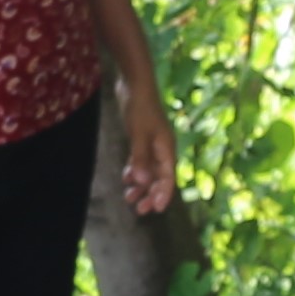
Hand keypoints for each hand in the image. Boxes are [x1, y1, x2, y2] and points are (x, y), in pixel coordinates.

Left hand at [118, 84, 177, 217]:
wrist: (135, 85)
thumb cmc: (140, 108)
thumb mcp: (139, 135)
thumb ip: (141, 158)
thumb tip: (142, 183)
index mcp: (167, 149)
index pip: (168, 178)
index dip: (163, 194)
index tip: (157, 210)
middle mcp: (162, 150)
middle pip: (160, 178)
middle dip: (150, 194)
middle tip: (139, 210)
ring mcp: (152, 145)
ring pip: (149, 172)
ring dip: (140, 185)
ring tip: (128, 198)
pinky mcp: (142, 140)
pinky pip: (141, 162)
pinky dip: (135, 171)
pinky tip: (126, 178)